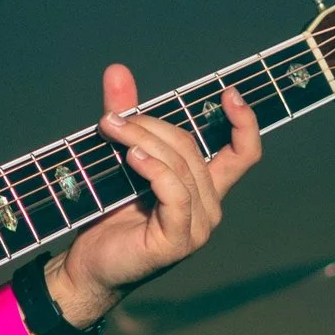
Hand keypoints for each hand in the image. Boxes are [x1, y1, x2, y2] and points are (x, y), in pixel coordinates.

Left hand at [49, 65, 261, 325]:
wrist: (88, 264)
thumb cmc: (108, 215)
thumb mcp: (119, 157)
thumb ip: (127, 117)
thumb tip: (118, 71)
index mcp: (204, 187)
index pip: (244, 153)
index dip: (245, 123)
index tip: (229, 93)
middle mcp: (209, 205)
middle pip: (191, 147)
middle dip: (149, 124)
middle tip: (111, 118)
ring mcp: (198, 226)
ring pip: (180, 166)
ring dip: (142, 141)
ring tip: (110, 130)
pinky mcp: (178, 240)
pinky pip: (174, 193)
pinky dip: (153, 170)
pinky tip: (131, 159)